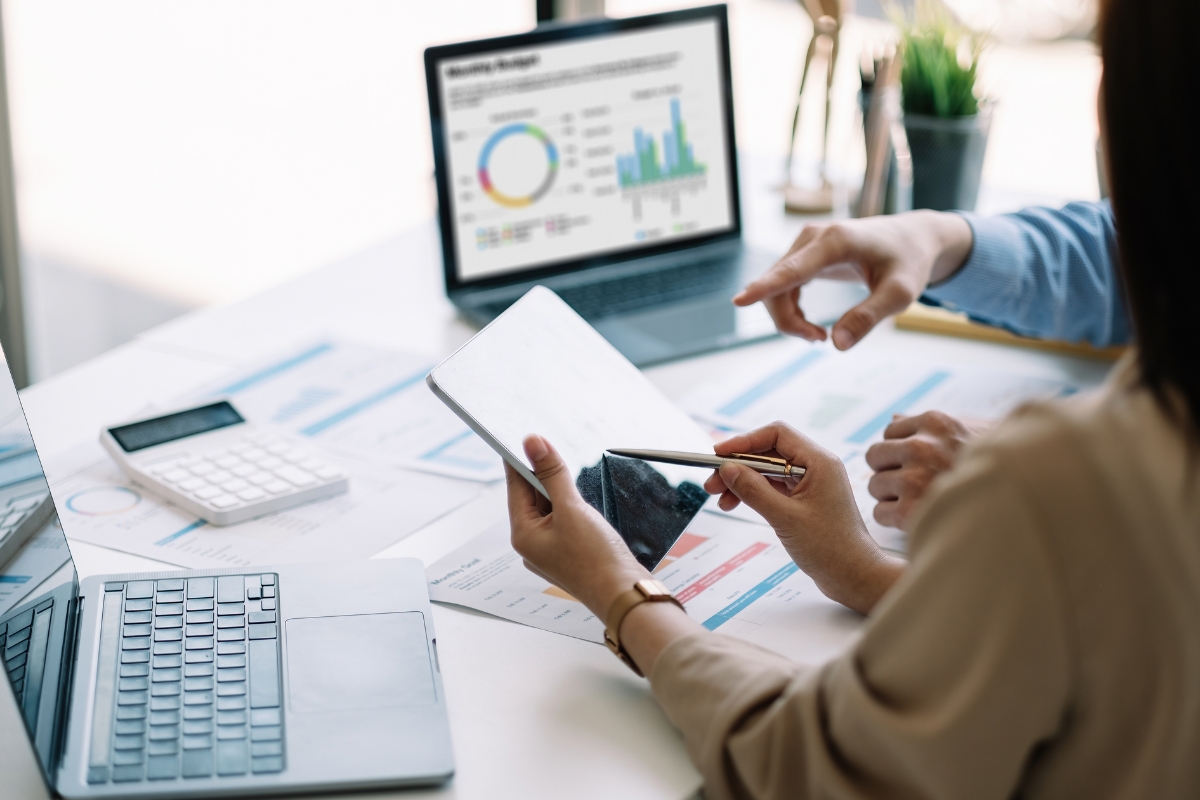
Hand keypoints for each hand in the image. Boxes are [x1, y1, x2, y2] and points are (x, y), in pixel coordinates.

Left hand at [507, 435, 703, 677]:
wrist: (625, 595)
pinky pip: (563, 520)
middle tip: (550, 443)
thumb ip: (552, 473)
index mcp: (523, 535)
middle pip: (531, 496)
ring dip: (557, 487)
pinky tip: (580, 495)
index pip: (515, 486)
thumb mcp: (572, 508)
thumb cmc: (596, 559)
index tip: (524, 435)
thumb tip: (532, 442)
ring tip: (566, 466)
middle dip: (541, 472)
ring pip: (549, 507)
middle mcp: (532, 544)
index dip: (520, 459)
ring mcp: (550, 550)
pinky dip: (569, 504)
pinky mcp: (569, 553)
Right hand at [703, 422, 903, 614]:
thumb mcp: (785, 518)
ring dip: (742, 480)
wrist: (854, 576)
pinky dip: (753, 492)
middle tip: (712, 482)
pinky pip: (773, 486)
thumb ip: (754, 491)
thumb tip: (728, 469)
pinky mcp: (805, 500)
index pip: (776, 435)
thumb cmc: (831, 549)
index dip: (744, 441)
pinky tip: (736, 503)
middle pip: (768, 452)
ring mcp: (811, 483)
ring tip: (720, 498)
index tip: (719, 453)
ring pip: (768, 470)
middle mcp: (816, 467)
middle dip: (738, 464)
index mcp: (819, 462)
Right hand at [734, 211, 972, 349]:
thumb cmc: (909, 263)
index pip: (793, 270)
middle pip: (777, 286)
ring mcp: (805, 243)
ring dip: (788, 319)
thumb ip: (869, 317)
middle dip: (789, 322)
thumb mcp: (900, 294)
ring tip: (820, 336)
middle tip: (819, 341)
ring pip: (775, 289)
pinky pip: (781, 286)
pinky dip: (790, 311)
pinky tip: (812, 325)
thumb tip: (837, 344)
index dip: (765, 288)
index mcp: (836, 241)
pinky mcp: (803, 253)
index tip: (739, 301)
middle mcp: (813, 237)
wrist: (912, 239)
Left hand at [865, 411, 992, 528]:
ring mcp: (916, 478)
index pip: (890, 432)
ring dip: (891, 496)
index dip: (901, 450)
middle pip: (875, 456)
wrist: (1027, 498)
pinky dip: (893, 519)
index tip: (917, 463)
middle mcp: (922, 446)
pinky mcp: (912, 511)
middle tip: (912, 484)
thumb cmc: (1000, 465)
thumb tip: (895, 418)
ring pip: (875, 486)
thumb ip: (931, 426)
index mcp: (936, 423)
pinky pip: (880, 513)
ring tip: (919, 501)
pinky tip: (916, 518)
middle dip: (889, 470)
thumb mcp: (969, 432)